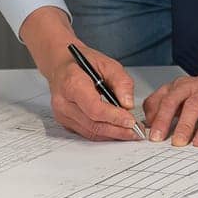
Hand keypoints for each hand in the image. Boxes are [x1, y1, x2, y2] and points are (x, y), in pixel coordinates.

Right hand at [21, 7, 139, 141]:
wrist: (61, 65)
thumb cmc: (82, 62)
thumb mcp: (107, 63)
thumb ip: (121, 82)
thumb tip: (128, 104)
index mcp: (72, 83)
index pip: (94, 108)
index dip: (114, 117)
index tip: (131, 121)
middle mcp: (63, 102)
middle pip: (93, 124)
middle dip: (118, 130)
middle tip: (136, 131)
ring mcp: (62, 114)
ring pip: (91, 132)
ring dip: (112, 135)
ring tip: (130, 132)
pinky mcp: (65, 122)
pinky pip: (87, 133)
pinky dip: (104, 133)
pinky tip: (116, 130)